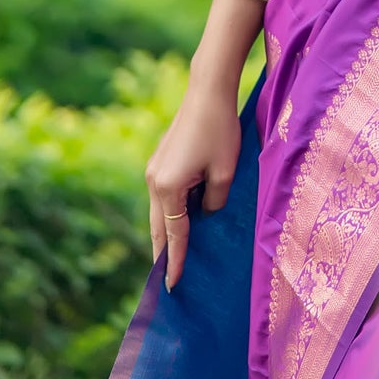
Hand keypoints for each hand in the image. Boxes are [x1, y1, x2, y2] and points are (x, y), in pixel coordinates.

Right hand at [145, 76, 241, 290]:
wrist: (207, 91)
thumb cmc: (220, 130)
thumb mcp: (225, 172)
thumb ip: (214, 203)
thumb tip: (205, 214)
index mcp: (168, 188)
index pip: (174, 234)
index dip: (176, 261)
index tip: (172, 287)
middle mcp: (154, 181)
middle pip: (157, 228)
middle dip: (163, 254)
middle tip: (167, 282)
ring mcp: (153, 170)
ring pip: (157, 213)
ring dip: (165, 233)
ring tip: (173, 257)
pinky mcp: (159, 161)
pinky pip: (162, 197)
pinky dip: (168, 214)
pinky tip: (179, 221)